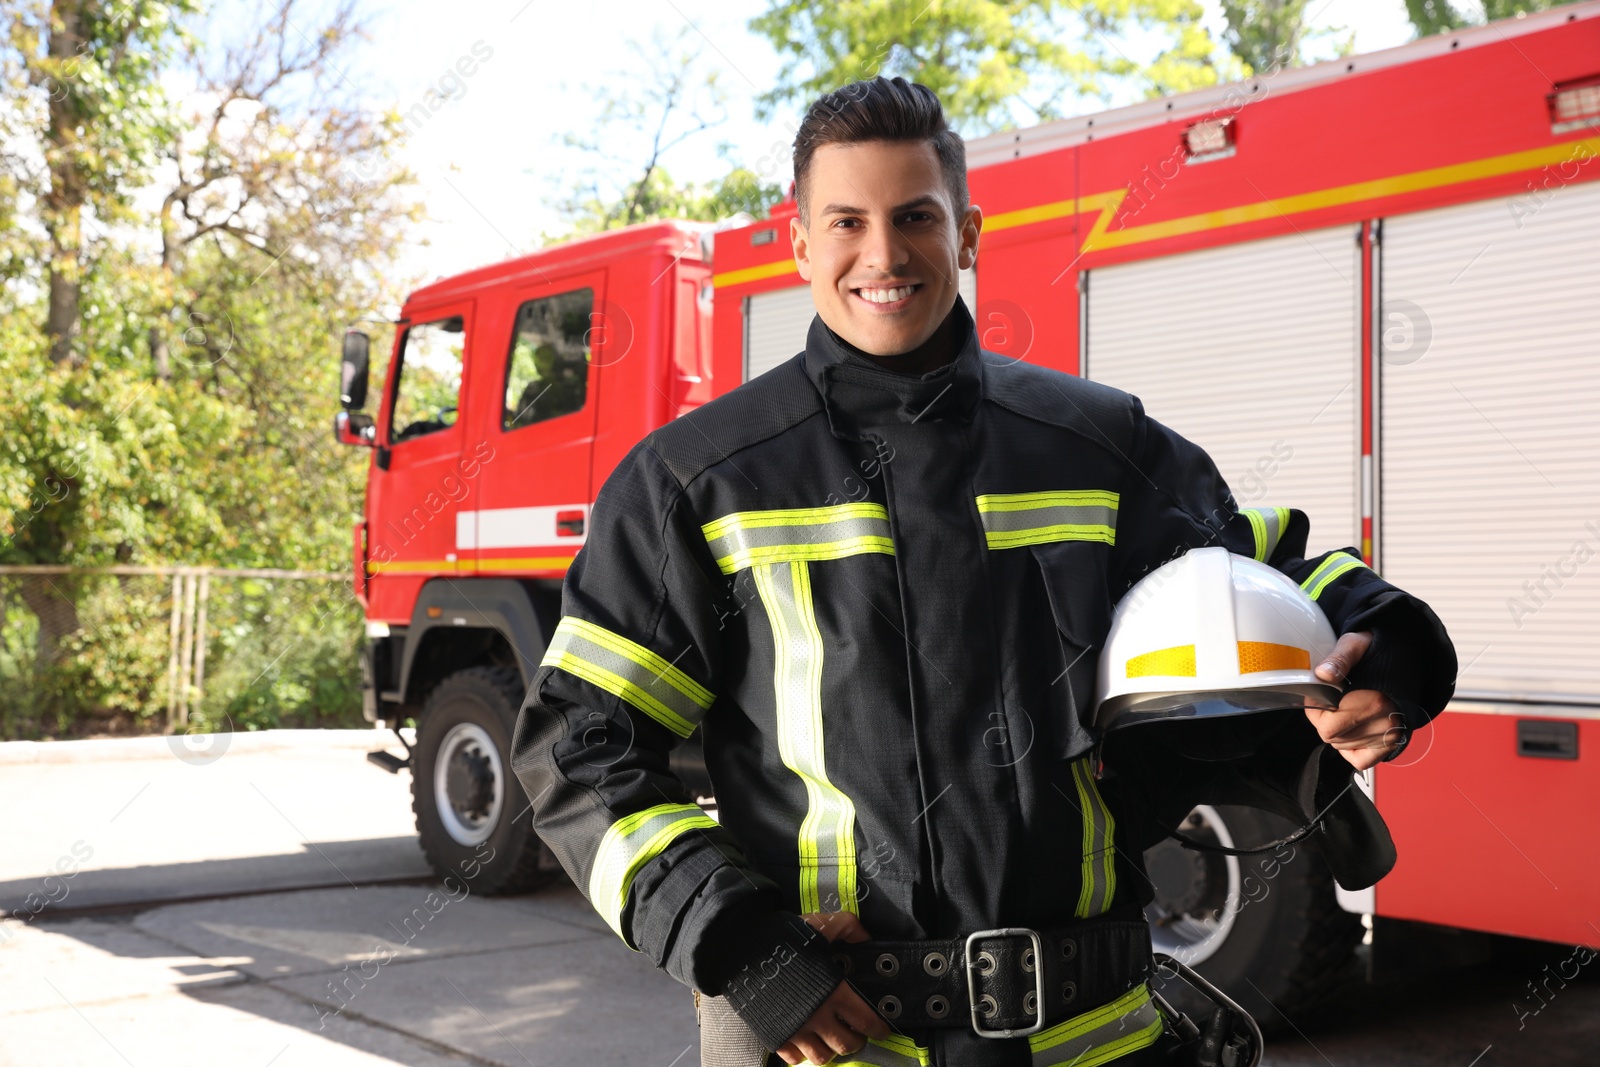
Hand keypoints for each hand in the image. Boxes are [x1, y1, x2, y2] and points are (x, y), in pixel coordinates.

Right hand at [775, 913, 888, 1065]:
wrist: (740, 950)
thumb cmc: (782, 938)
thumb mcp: (819, 924)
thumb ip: (846, 926)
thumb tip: (865, 936)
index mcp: (834, 992)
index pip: (865, 1021)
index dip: (878, 1028)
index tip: (881, 1029)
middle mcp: (817, 1016)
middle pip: (847, 1045)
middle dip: (856, 1041)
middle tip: (856, 1033)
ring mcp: (795, 1030)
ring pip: (822, 1057)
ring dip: (830, 1051)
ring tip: (831, 1040)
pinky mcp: (775, 1036)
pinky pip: (794, 1059)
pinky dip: (803, 1055)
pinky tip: (806, 1042)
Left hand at [1306, 631, 1407, 771]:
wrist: (1405, 658)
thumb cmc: (1377, 652)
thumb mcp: (1355, 645)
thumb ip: (1339, 658)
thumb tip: (1323, 674)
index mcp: (1373, 702)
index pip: (1328, 728)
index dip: (1314, 712)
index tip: (1316, 696)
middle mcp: (1384, 724)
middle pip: (1333, 739)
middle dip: (1323, 720)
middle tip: (1327, 701)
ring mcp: (1389, 736)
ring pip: (1343, 747)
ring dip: (1336, 731)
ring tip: (1342, 709)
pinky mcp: (1391, 742)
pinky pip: (1361, 760)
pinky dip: (1349, 749)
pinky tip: (1349, 729)